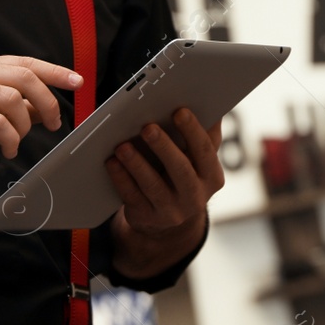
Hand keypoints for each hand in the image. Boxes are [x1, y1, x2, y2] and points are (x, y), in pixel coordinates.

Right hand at [0, 54, 81, 179]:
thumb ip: (12, 106)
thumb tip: (44, 108)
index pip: (24, 62)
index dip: (54, 71)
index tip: (77, 81)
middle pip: (23, 76)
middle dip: (47, 101)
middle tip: (54, 123)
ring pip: (11, 98)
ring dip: (25, 124)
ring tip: (18, 140)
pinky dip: (10, 138)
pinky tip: (8, 148)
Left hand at [104, 107, 223, 239]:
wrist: (167, 223)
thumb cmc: (182, 177)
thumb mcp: (198, 161)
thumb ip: (204, 134)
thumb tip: (208, 102)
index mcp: (211, 176)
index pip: (205, 150)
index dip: (193, 130)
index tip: (179, 111)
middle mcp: (195, 197)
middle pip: (180, 170)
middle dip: (163, 147)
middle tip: (148, 127)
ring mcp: (171, 211)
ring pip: (153, 185)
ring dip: (137, 164)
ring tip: (122, 146)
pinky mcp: (147, 218)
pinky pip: (132, 196)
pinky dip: (121, 178)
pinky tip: (112, 162)